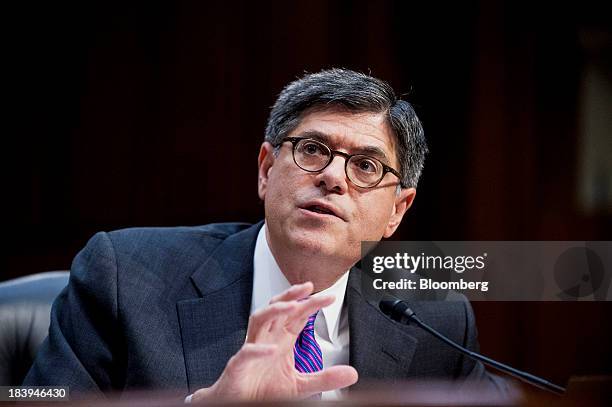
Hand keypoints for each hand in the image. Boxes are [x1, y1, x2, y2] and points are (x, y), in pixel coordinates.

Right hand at [191, 282, 357, 400]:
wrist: (238, 404)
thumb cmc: (264, 390)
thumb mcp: (301, 385)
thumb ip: (325, 377)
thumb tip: (351, 373)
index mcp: (281, 340)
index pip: (297, 315)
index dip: (311, 304)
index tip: (329, 298)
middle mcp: (267, 339)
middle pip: (277, 309)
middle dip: (291, 295)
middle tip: (307, 287)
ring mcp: (252, 349)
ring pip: (259, 320)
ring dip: (274, 311)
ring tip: (289, 306)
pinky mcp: (239, 365)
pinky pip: (247, 352)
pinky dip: (258, 349)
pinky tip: (271, 349)